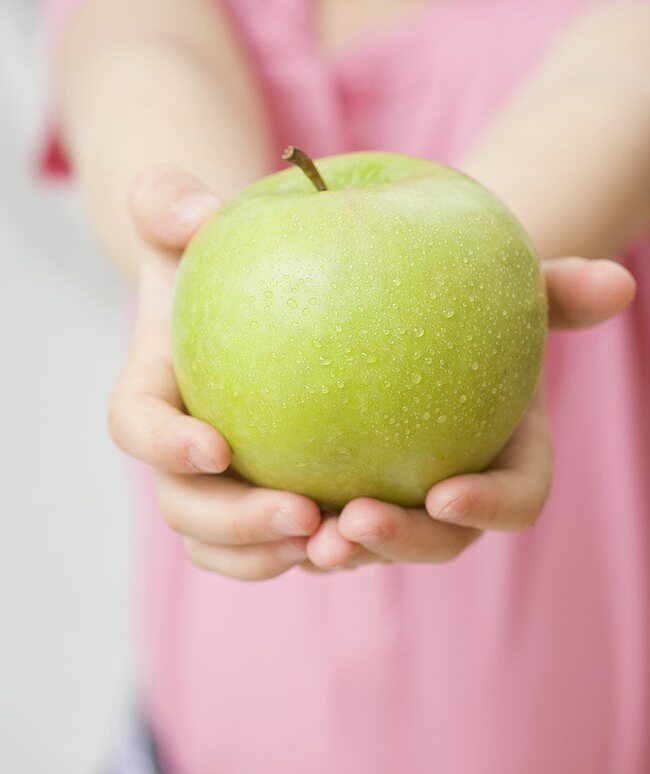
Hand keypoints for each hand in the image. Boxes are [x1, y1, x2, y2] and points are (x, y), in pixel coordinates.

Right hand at [108, 166, 321, 580]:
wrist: (275, 304)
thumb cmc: (230, 260)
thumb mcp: (198, 220)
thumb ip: (176, 204)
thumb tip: (190, 209)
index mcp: (154, 398)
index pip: (137, 426)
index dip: (165, 444)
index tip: (216, 445)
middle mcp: (186, 459)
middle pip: (187, 511)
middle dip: (236, 525)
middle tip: (299, 514)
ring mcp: (234, 490)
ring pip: (237, 549)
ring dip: (280, 556)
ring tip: (338, 546)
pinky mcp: (286, 502)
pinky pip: (296, 545)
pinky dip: (327, 552)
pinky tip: (376, 539)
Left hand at [304, 258, 635, 569]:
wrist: (389, 300)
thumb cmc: (460, 292)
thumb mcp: (503, 281)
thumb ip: (557, 289)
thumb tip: (619, 288)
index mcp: (506, 461)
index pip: (516, 500)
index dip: (490, 508)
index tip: (446, 493)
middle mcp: (448, 498)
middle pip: (438, 543)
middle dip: (400, 544)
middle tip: (353, 525)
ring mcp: (389, 505)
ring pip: (366, 549)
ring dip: (334, 551)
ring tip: (298, 531)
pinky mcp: (325, 498)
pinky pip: (305, 526)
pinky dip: (277, 528)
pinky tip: (241, 498)